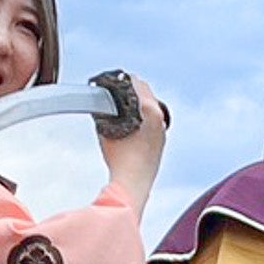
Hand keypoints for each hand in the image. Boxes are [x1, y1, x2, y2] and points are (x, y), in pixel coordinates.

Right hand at [97, 74, 167, 214]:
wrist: (133, 184)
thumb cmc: (121, 159)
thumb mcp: (106, 127)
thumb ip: (105, 110)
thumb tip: (101, 102)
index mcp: (151, 110)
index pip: (137, 83)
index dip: (123, 80)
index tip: (114, 81)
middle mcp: (160, 119)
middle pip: (147, 94)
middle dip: (132, 90)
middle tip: (116, 92)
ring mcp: (162, 132)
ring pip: (151, 109)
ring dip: (138, 104)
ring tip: (121, 107)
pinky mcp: (160, 144)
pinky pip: (153, 123)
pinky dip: (142, 119)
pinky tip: (130, 125)